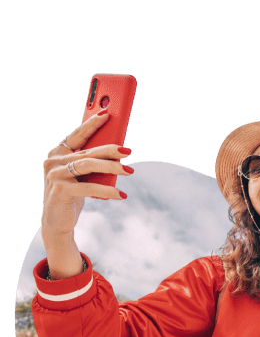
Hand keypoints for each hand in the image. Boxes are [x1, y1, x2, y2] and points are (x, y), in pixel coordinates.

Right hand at [41, 111, 132, 277]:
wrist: (58, 222)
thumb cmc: (73, 194)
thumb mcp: (82, 176)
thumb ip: (91, 161)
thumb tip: (118, 153)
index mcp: (58, 153)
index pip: (77, 135)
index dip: (91, 124)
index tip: (107, 114)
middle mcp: (54, 161)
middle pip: (87, 151)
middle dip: (110, 149)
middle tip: (128, 150)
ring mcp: (55, 175)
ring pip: (88, 165)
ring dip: (111, 167)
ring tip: (130, 171)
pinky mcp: (60, 190)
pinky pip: (89, 187)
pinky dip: (108, 191)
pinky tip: (122, 195)